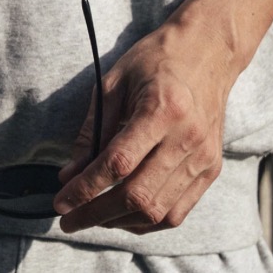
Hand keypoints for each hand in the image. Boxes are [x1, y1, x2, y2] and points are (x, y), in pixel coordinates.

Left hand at [53, 14, 237, 235]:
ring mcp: (203, 157)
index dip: (85, 188)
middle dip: (96, 213)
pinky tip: (124, 215)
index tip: (61, 202)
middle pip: (137, 195)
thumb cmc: (156, 59)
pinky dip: (147, 221)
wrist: (208, 50)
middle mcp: (186, 138)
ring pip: (157, 212)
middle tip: (69, 220)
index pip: (118, 163)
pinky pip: (177, 212)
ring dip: (119, 222)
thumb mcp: (115, 81)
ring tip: (93, 216)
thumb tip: (70, 173)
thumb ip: (93, 130)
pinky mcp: (211, 168)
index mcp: (161, 109)